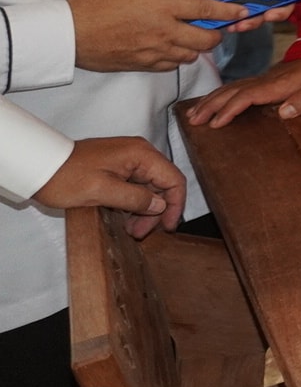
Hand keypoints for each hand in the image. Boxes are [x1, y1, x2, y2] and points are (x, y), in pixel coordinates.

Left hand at [32, 136, 185, 238]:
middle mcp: (139, 153)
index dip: (175, 205)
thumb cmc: (67, 177)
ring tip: (131, 229)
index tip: (167, 227)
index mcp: (141, 155)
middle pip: (162, 184)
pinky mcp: (117, 166)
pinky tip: (123, 216)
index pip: (173, 179)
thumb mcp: (102, 191)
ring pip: (149, 187)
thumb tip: (160, 206)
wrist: (38, 165)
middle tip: (140, 233)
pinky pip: (135, 185)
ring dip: (144, 209)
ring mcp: (127, 159)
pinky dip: (133, 202)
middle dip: (156, 210)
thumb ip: (135, 198)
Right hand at [70, 0, 248, 71]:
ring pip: (192, 54)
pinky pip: (173, 65)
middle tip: (215, 25)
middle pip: (206, 39)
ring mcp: (155, 51)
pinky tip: (172, 47)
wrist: (68, 36)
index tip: (242, 11)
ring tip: (192, 34)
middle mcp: (164, 33)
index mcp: (161, 8)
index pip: (205, 9)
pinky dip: (179, 57)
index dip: (228, 11)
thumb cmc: (91, 4)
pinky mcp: (144, 65)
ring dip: (198, 46)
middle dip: (217, 33)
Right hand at [185, 58, 300, 128]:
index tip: (215, 123)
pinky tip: (212, 102)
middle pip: (233, 91)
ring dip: (211, 100)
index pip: (248, 96)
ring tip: (194, 114)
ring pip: (232, 87)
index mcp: (280, 83)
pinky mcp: (265, 78)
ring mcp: (264, 77)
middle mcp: (267, 79)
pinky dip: (221, 94)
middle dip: (211, 105)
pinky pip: (237, 86)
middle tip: (193, 120)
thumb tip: (284, 112)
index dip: (230, 109)